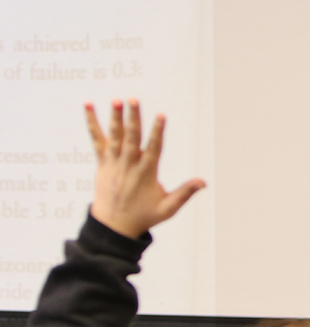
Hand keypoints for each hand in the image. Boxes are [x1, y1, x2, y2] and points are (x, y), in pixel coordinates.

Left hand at [86, 99, 205, 238]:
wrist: (112, 227)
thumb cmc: (143, 216)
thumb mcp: (167, 209)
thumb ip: (184, 194)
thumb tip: (203, 182)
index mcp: (145, 174)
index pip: (152, 149)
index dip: (157, 132)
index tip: (161, 116)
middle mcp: (127, 166)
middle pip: (130, 138)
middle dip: (132, 118)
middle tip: (133, 100)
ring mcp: (113, 164)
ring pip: (114, 137)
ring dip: (115, 118)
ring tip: (116, 100)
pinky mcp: (102, 164)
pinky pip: (96, 141)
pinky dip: (92, 123)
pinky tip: (89, 106)